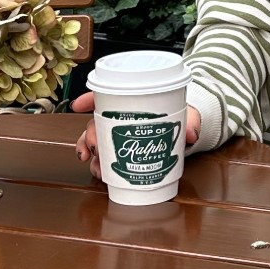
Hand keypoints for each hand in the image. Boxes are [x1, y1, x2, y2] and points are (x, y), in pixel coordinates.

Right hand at [73, 91, 199, 183]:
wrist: (184, 133)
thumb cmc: (181, 118)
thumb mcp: (187, 115)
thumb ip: (191, 121)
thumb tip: (192, 133)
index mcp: (132, 104)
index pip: (105, 96)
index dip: (89, 99)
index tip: (77, 106)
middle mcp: (121, 119)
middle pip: (96, 122)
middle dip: (90, 134)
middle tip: (95, 146)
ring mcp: (119, 137)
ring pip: (95, 141)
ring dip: (89, 151)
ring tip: (93, 162)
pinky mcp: (122, 153)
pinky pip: (103, 157)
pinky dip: (97, 164)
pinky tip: (98, 172)